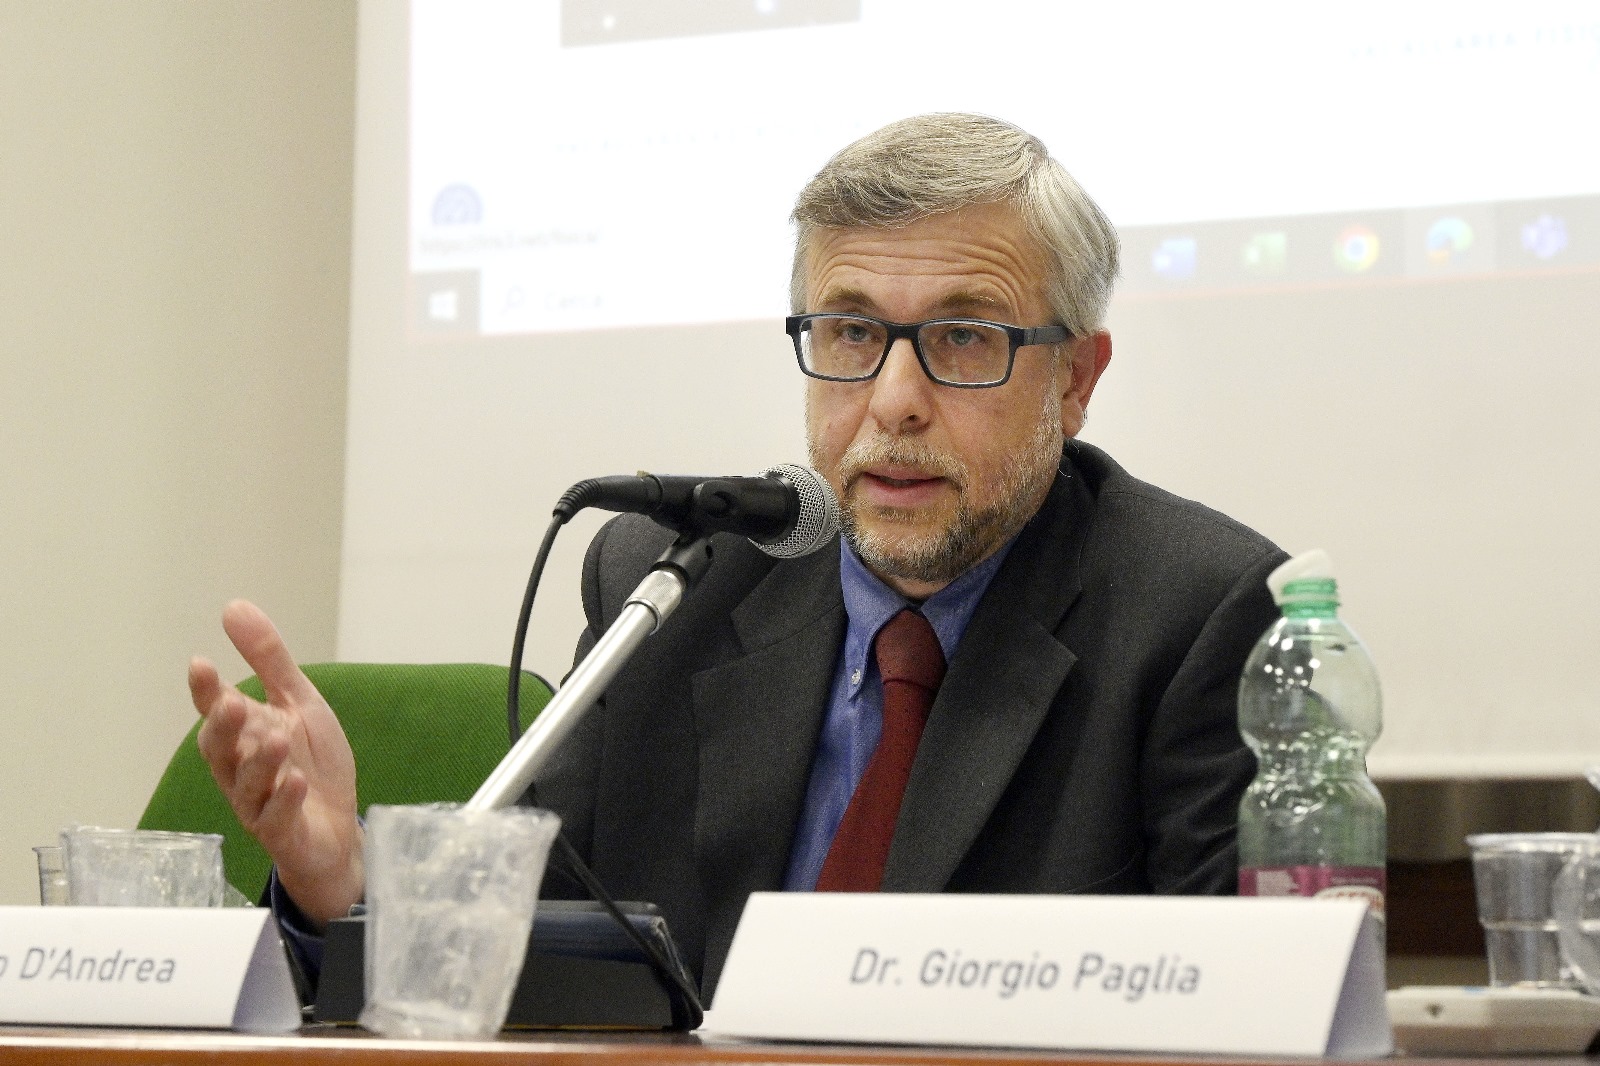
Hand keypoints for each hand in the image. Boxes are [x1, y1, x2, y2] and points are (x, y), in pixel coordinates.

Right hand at [189, 600, 362, 926]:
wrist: (338, 827)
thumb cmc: (310, 762)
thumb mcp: (299, 703)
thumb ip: (269, 660)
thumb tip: (233, 606)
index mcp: (244, 734)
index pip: (216, 709)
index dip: (206, 691)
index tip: (200, 664)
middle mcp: (241, 768)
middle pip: (220, 749)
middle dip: (224, 727)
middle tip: (231, 705)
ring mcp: (258, 803)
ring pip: (246, 785)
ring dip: (260, 763)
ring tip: (277, 740)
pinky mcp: (281, 832)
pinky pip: (276, 817)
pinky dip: (284, 800)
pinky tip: (295, 781)